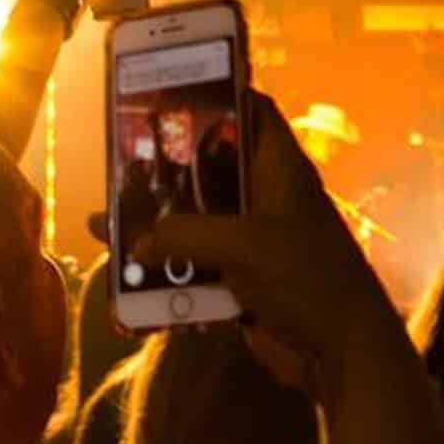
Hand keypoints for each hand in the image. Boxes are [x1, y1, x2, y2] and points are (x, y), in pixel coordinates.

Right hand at [133, 91, 395, 392]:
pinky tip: (126, 278)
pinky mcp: (243, 282)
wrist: (342, 354)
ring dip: (155, 227)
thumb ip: (185, 234)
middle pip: (210, 170)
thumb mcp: (244, 244)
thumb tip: (136, 242)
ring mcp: (255, 242)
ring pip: (196, 223)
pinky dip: (166, 272)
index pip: (252, 112)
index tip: (167, 90)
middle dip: (165, 170)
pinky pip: (197, 268)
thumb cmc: (306, 279)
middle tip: (117, 161)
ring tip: (102, 222)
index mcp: (280, 169)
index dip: (216, 95)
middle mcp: (267, 198)